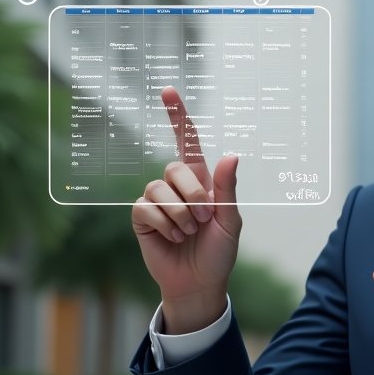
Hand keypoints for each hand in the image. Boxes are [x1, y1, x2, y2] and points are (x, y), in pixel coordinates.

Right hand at [131, 87, 241, 331]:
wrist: (198, 283)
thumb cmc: (218, 253)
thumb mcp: (231, 222)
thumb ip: (226, 189)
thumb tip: (232, 155)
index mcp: (201, 182)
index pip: (187, 143)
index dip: (178, 117)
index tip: (168, 91)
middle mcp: (176, 187)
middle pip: (175, 168)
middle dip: (192, 195)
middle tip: (204, 220)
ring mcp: (157, 201)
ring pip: (158, 188)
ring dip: (179, 214)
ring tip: (189, 232)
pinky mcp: (142, 218)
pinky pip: (145, 207)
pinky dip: (164, 224)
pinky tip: (172, 237)